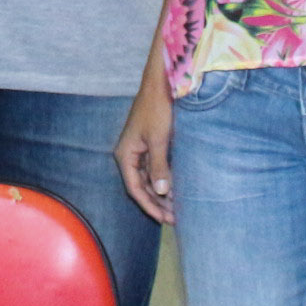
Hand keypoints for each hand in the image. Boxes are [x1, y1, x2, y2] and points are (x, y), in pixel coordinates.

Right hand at [115, 75, 176, 224]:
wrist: (160, 85)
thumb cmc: (156, 110)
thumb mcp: (158, 140)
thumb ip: (159, 167)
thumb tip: (161, 193)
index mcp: (126, 155)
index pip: (135, 189)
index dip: (150, 206)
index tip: (165, 220)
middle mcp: (130, 155)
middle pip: (142, 186)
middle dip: (157, 203)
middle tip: (176, 219)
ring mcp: (141, 150)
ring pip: (150, 179)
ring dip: (162, 194)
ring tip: (179, 208)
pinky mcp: (151, 145)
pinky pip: (156, 169)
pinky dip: (166, 180)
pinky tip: (178, 189)